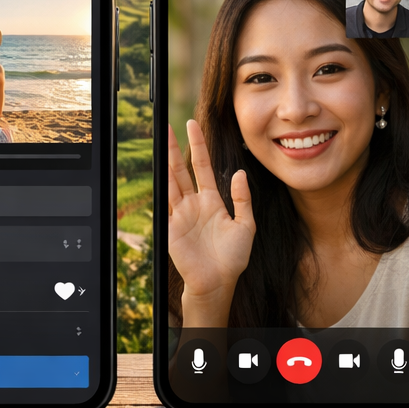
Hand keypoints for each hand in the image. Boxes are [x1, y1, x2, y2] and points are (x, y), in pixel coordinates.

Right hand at [167, 120, 254, 327]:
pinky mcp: (172, 225)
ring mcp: (182, 213)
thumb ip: (243, 199)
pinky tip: (163, 171)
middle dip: (177, 147)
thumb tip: (239, 173)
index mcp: (213, 201)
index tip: (192, 125)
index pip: (204, 167)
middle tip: (169, 126)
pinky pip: (167, 201)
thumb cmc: (233, 258)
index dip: (199, 146)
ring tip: (162, 140)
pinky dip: (165, 185)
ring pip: (173, 180)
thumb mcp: (246, 226)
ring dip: (167, 161)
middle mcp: (195, 203)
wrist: (217, 282)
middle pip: (183, 169)